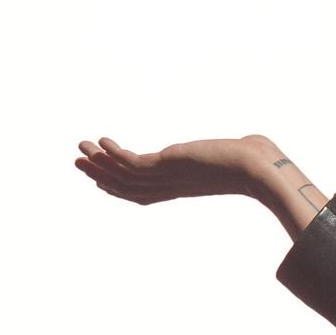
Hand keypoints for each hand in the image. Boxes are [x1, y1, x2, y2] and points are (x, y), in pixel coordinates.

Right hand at [74, 135, 275, 205]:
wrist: (258, 169)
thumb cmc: (258, 163)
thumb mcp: (242, 156)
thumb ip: (240, 150)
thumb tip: (255, 141)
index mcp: (182, 186)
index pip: (142, 193)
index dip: (119, 186)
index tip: (100, 178)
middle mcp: (170, 185)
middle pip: (124, 187)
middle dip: (99, 175)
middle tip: (77, 161)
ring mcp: (167, 176)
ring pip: (122, 174)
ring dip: (98, 161)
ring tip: (80, 147)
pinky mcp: (168, 164)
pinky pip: (132, 162)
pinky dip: (114, 153)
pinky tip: (102, 141)